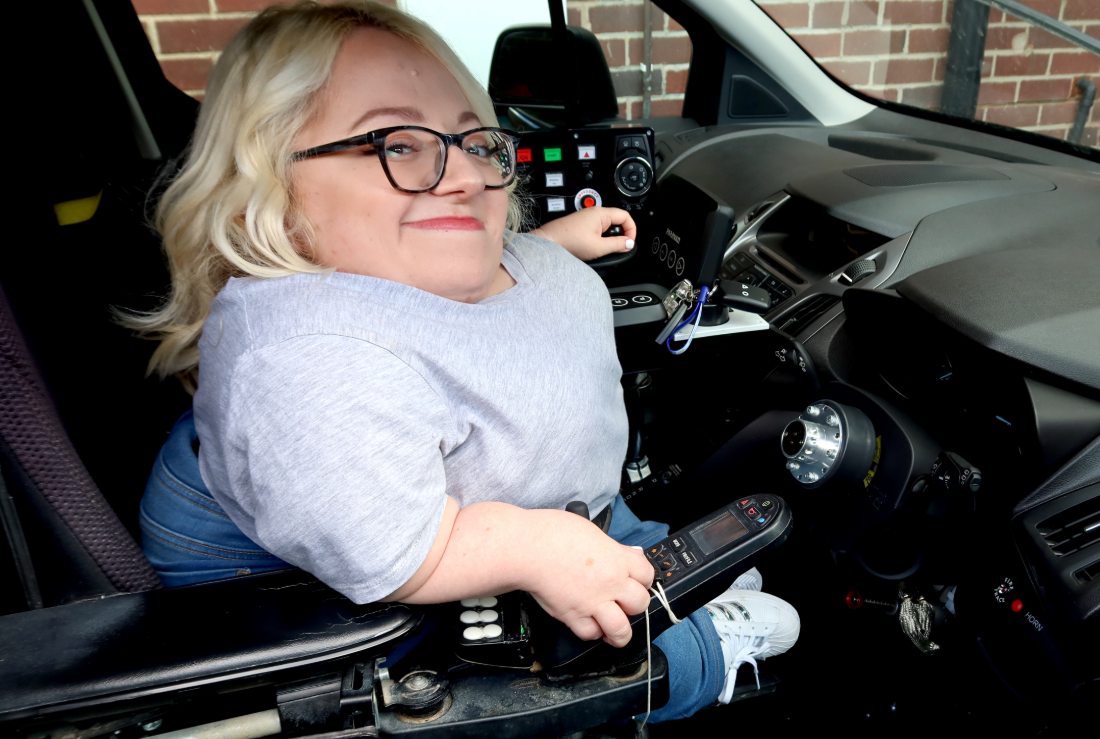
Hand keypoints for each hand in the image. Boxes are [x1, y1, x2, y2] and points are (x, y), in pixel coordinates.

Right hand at [525, 510, 653, 646]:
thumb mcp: (591, 531)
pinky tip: (590, 624)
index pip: (647, 574)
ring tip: (617, 630)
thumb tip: (629, 554)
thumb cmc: (552, 533)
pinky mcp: (572, 616)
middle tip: (626, 601)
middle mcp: (610, 584)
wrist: (526, 549)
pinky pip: (590, 634)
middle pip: (640, 603)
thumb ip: (613, 548)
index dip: (643, 577)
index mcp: (617, 560)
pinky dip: (592, 632)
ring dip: (621, 631)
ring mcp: (592, 603)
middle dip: (635, 603)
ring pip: (621, 629)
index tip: (637, 579)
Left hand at [531, 207, 636, 261]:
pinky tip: (593, 248)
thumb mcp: (599, 247)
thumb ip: (617, 245)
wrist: (548, 242)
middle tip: (617, 248)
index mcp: (601, 213)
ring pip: (606, 227)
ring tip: (602, 249)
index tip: (629, 243)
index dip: (631, 230)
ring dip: (608, 238)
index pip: (625, 216)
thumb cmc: (568, 241)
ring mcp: (586, 218)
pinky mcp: (580, 226)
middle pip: (616, 221)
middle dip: (620, 235)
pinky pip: (596, 230)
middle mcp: (594, 213)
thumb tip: (629, 244)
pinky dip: (599, 239)